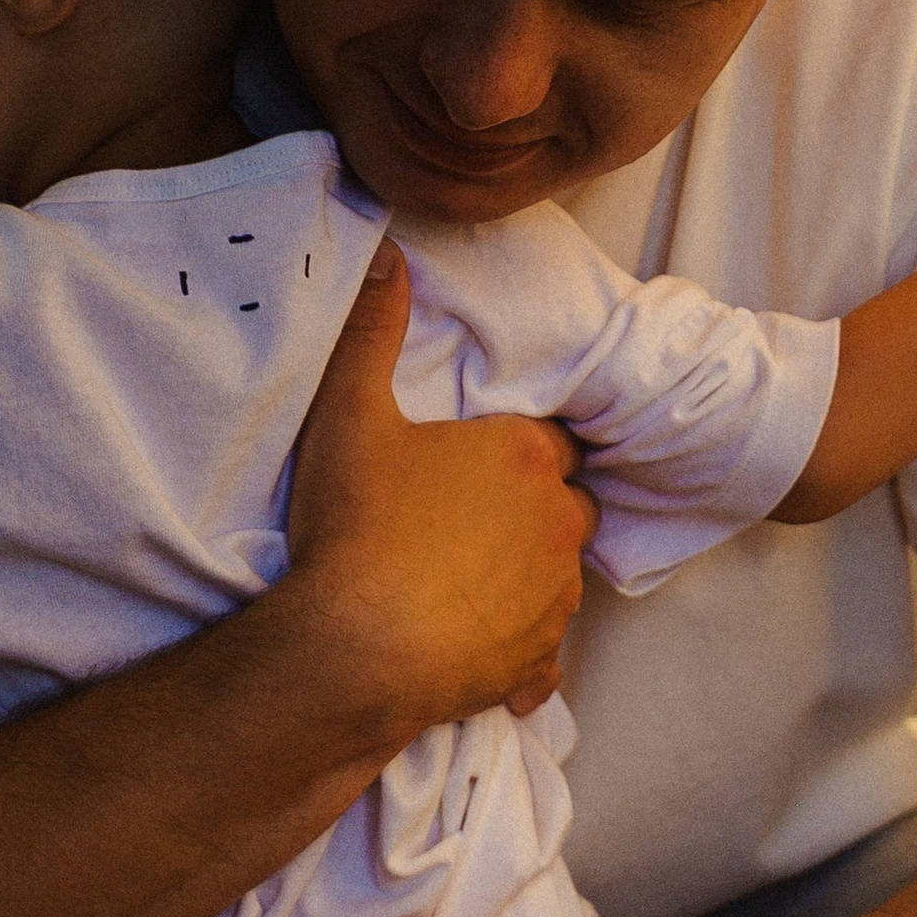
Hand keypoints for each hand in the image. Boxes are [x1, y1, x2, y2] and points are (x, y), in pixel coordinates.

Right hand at [283, 240, 598, 728]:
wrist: (355, 648)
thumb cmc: (356, 528)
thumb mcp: (348, 415)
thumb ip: (371, 331)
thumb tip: (388, 256)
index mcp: (523, 456)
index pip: (548, 440)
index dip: (516, 450)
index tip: (480, 464)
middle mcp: (555, 523)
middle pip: (567, 505)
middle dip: (534, 509)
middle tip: (474, 520)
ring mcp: (552, 597)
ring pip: (561, 576)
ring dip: (529, 576)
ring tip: (468, 583)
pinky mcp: (535, 661)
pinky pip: (543, 656)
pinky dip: (520, 653)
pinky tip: (479, 651)